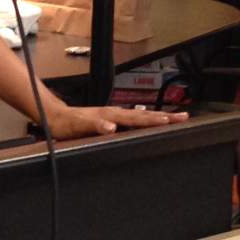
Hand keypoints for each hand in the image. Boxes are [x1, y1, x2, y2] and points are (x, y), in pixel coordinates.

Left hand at [45, 103, 188, 138]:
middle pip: (144, 114)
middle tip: (184, 117)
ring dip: (158, 116)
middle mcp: (114, 113)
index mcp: (110, 115)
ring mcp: (113, 115)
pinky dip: (145, 120)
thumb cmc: (66, 124)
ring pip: (140, 115)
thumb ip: (94, 126)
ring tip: (174, 118)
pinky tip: (151, 123)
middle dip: (165, 116)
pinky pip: (132, 119)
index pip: (137, 118)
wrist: (55, 117)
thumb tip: (111, 126)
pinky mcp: (110, 119)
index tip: (171, 120)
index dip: (154, 120)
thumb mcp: (78, 127)